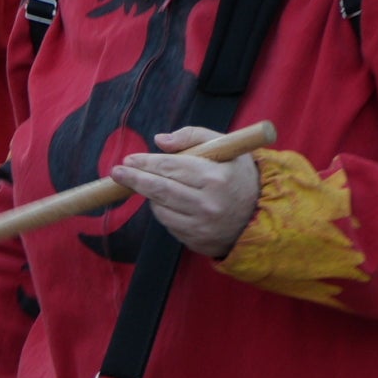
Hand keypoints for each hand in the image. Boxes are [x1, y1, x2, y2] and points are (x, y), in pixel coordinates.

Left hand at [114, 127, 260, 259]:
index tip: (129, 159)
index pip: (172, 168)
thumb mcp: (225, 147)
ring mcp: (202, 225)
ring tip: (149, 184)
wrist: (260, 214)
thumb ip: (192, 136)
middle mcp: (209, 204)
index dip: (146, 163)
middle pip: (161, 190)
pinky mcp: (197, 240)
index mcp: (216, 177)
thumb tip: (159, 141)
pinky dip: (163, 210)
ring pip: (161, 209)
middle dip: (135, 180)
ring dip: (150, 195)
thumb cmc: (236, 175)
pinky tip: (167, 201)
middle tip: (117, 172)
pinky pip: (169, 224)